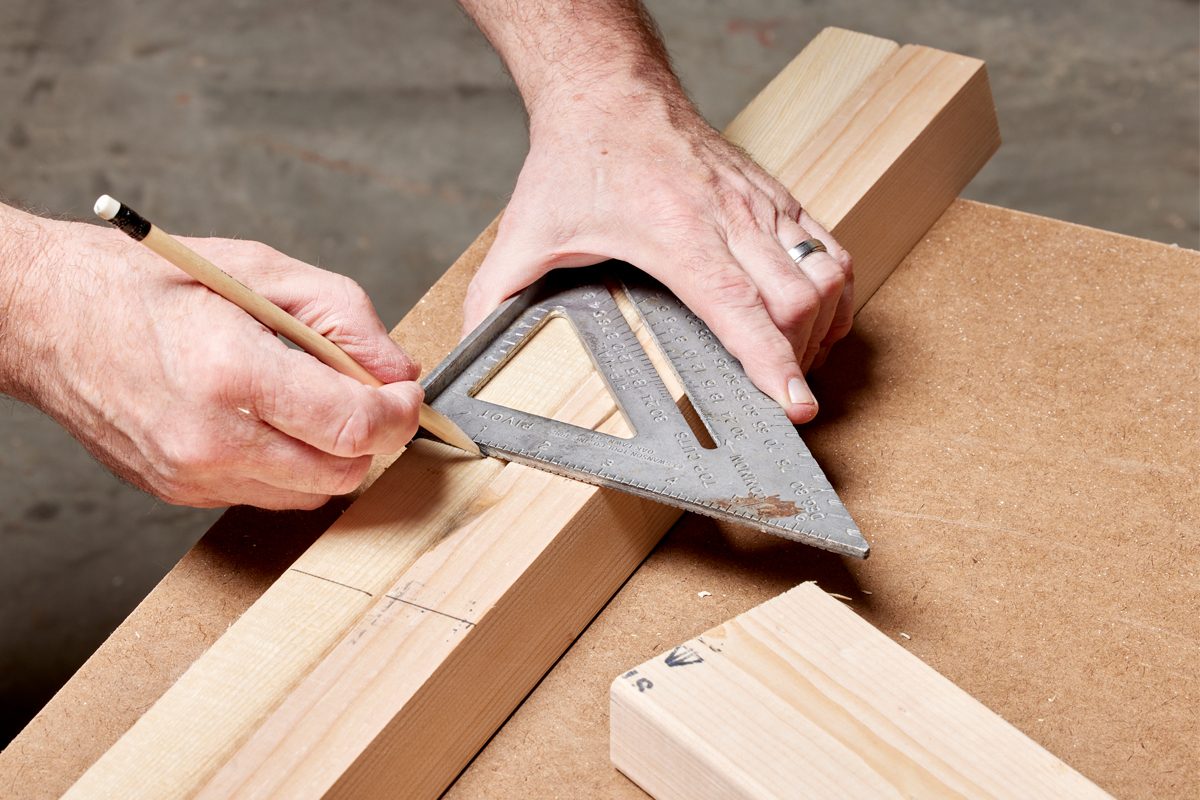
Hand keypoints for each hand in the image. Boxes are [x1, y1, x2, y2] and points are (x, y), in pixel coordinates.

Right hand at [0, 208, 421, 508]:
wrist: (50, 319)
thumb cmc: (149, 285)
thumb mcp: (263, 271)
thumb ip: (345, 320)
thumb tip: (397, 371)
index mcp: (232, 374)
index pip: (353, 428)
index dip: (397, 414)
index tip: (403, 395)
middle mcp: (211, 440)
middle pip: (342, 472)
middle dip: (372, 436)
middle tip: (367, 395)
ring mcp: (192, 476)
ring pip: (311, 494)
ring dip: (332, 455)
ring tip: (312, 402)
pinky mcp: (181, 493)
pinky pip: (267, 495)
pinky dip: (289, 464)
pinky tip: (269, 420)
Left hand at [462, 88, 852, 423]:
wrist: (609, 88)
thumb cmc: (577, 157)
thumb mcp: (527, 232)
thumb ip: (495, 295)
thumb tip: (469, 350)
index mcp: (678, 237)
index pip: (745, 311)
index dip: (776, 365)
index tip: (796, 406)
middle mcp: (730, 219)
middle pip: (800, 300)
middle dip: (800, 359)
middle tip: (782, 398)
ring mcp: (759, 204)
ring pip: (826, 273)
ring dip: (824, 326)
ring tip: (802, 363)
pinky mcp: (772, 193)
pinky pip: (829, 245)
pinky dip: (835, 288)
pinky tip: (818, 316)